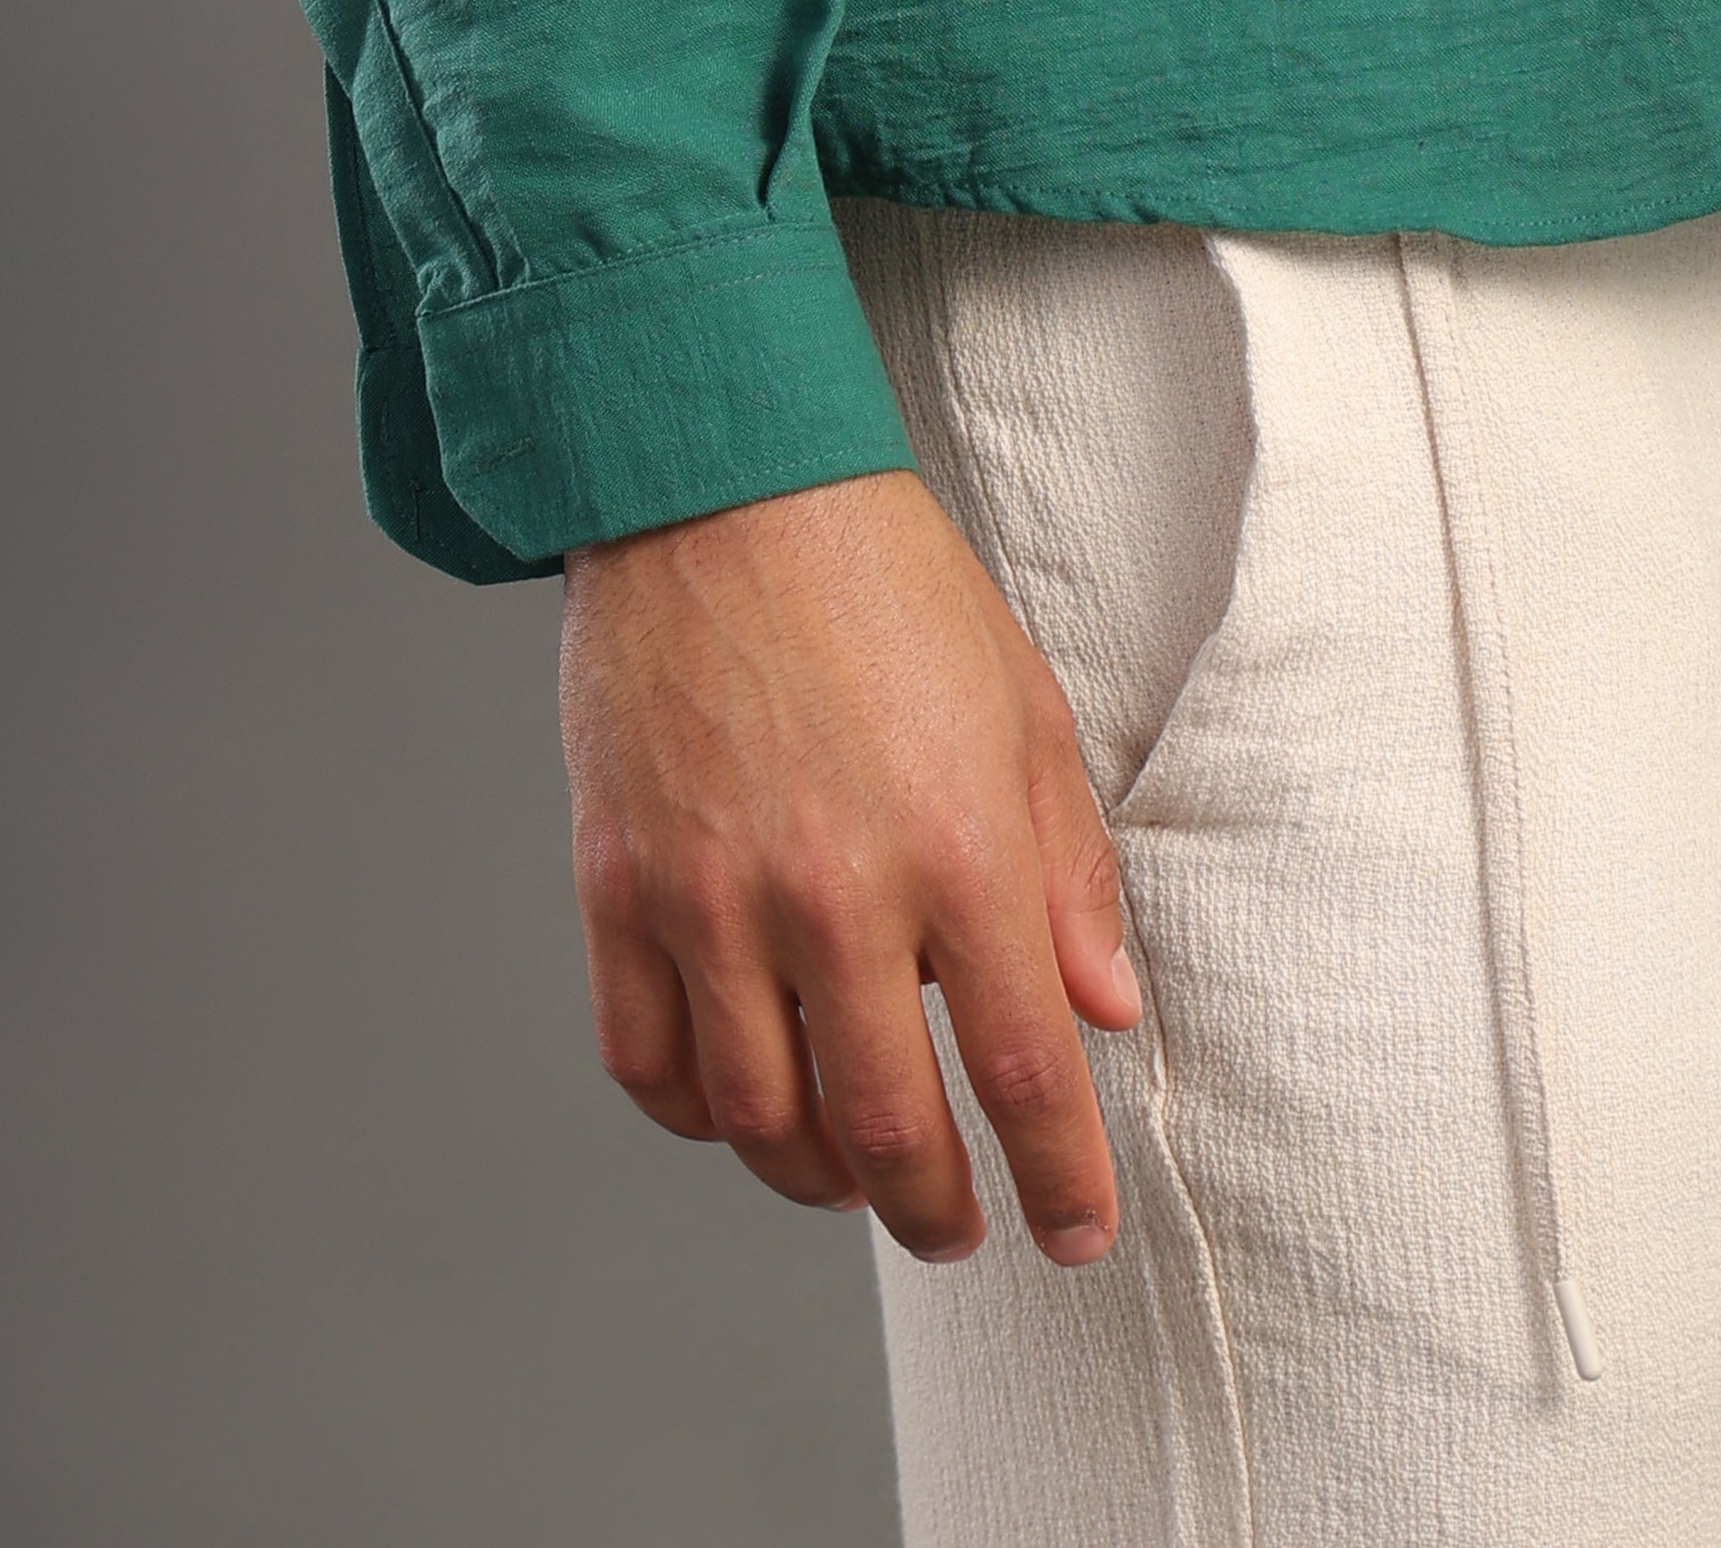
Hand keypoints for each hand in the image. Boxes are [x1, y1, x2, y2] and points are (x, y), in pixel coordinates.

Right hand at [560, 465, 1139, 1267]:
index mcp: (958, 845)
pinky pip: (648, 1064)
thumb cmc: (887, 583)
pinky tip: (743, 1107)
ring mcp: (713, 896)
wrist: (721, 483)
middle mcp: (835, 891)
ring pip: (762, 1123)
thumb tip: (1104, 1011)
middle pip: (888, 1132)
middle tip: (959, 1229)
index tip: (1076, 1237)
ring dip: (819, 1181)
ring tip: (854, 1176)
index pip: (1025, 1072)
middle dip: (937, 1212)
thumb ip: (1069, 870)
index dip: (1060, 1181)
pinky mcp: (617, 885)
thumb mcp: (1022, 705)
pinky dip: (698, 1117)